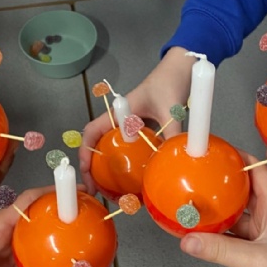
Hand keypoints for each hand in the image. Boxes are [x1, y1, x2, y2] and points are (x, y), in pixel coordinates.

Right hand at [79, 46, 193, 193]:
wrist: (182, 69)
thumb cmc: (169, 83)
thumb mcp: (170, 109)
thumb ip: (172, 132)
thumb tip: (176, 160)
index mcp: (118, 114)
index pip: (92, 132)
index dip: (85, 153)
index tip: (86, 173)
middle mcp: (120, 123)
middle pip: (98, 148)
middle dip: (94, 172)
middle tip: (98, 194)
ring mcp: (131, 129)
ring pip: (113, 153)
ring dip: (110, 174)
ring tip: (115, 196)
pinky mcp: (143, 134)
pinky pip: (131, 154)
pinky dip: (130, 170)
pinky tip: (137, 186)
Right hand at [180, 152, 266, 266]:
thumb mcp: (256, 261)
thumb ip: (219, 250)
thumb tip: (188, 240)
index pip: (255, 170)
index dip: (236, 158)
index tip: (214, 153)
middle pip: (242, 191)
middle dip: (220, 185)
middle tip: (195, 179)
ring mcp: (266, 233)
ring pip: (237, 215)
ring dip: (218, 212)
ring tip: (193, 205)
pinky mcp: (262, 250)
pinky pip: (236, 236)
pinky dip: (220, 234)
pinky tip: (203, 235)